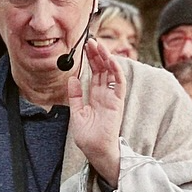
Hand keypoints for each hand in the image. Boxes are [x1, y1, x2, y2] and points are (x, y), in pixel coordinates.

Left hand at [67, 37, 125, 186]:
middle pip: (103, 69)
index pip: (95, 73)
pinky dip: (116, 71)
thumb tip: (72, 78)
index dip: (91, 60)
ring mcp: (112, 97)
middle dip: (97, 54)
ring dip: (106, 58)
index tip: (86, 47)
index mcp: (95, 96)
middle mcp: (105, 94)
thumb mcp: (76, 113)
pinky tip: (110, 60)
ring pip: (111, 72)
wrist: (95, 151)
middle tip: (91, 40)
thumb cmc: (88, 137)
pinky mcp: (117, 102)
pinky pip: (119, 83)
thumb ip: (75, 95)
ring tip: (99, 45)